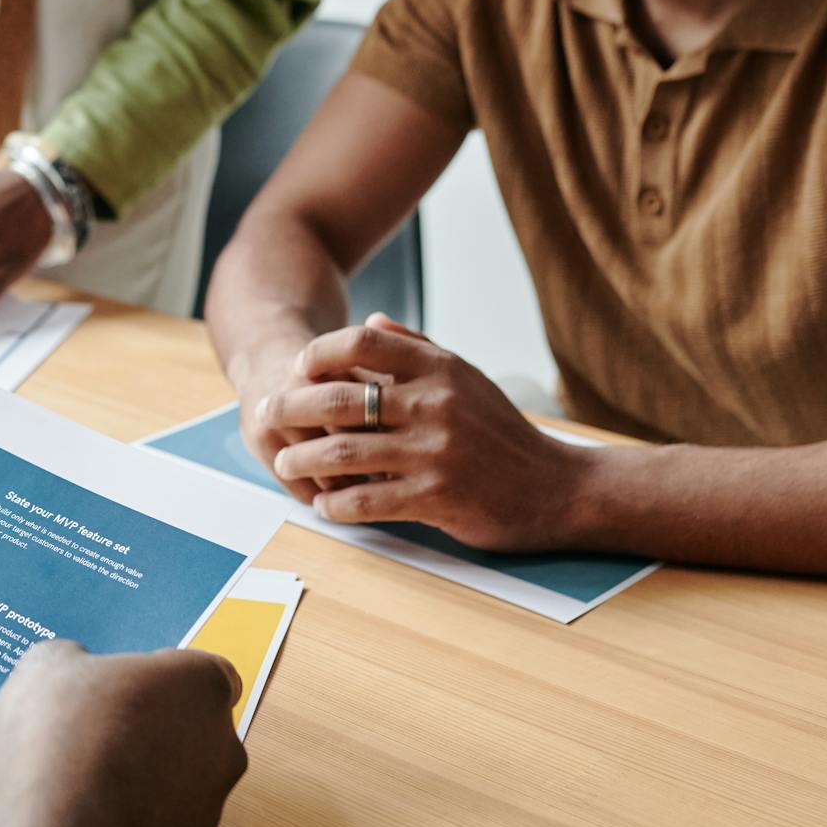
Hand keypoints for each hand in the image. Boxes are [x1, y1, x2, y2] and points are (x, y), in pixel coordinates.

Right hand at [0, 641, 245, 826]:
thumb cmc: (61, 743)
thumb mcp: (44, 668)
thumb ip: (72, 660)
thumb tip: (73, 671)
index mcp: (199, 686)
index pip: (206, 674)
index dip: (163, 680)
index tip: (124, 688)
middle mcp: (221, 748)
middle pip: (189, 732)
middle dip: (146, 733)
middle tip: (88, 735)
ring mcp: (207, 813)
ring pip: (172, 788)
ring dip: (134, 785)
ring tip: (71, 787)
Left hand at [260, 312, 591, 548]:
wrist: (559, 488)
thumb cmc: (502, 432)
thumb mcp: (466, 379)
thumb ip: (417, 349)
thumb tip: (370, 322)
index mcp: (440, 369)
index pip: (364, 343)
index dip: (320, 353)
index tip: (297, 369)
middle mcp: (436, 404)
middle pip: (340, 399)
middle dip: (292, 408)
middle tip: (267, 416)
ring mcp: (435, 452)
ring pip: (345, 453)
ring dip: (304, 460)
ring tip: (285, 463)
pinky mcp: (436, 496)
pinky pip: (368, 499)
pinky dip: (337, 503)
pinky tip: (324, 504)